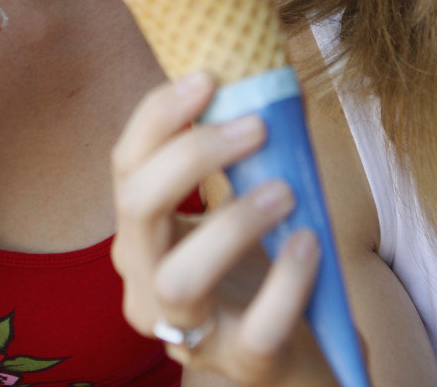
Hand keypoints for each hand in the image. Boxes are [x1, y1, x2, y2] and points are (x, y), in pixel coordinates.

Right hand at [111, 74, 338, 386]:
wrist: (291, 352)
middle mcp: (146, 281)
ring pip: (180, 278)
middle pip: (135, 209)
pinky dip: (285, 282)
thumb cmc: (259, 267)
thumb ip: (243, 156)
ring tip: (284, 190)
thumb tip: (274, 82)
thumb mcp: (239, 204)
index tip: (207, 78)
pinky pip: (255, 328)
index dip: (158, 117)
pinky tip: (310, 244)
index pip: (126, 165)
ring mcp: (186, 330)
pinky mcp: (238, 363)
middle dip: (190, 156)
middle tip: (255, 125)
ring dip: (233, 223)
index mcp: (141, 234)